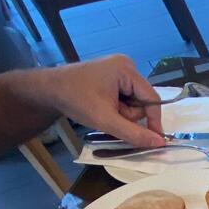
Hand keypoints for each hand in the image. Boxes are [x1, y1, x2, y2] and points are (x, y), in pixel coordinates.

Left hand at [40, 55, 163, 146]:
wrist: (49, 89)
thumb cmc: (76, 100)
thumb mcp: (106, 120)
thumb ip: (133, 133)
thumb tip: (159, 142)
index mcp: (127, 69)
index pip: (152, 98)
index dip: (154, 121)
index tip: (156, 141)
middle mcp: (126, 65)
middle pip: (142, 100)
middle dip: (129, 115)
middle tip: (109, 118)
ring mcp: (119, 69)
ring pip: (134, 101)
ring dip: (122, 113)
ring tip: (103, 112)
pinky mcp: (112, 75)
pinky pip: (125, 97)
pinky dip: (117, 107)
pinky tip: (102, 107)